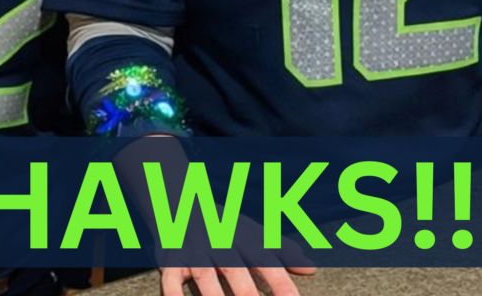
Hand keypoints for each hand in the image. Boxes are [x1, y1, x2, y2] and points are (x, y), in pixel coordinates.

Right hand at [159, 212, 314, 295]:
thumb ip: (281, 250)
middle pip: (236, 272)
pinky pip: (170, 284)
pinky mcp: (169, 262)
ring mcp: (193, 252)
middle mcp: (218, 242)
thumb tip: (312, 269)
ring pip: (205, 279)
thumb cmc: (222, 223)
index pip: (265, 260)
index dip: (280, 284)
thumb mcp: (252, 230)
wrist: (177, 198)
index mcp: (242, 236)